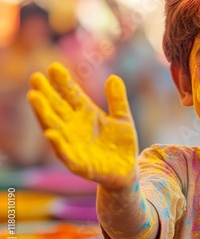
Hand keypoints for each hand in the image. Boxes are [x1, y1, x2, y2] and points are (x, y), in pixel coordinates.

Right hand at [27, 63, 137, 188]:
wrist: (126, 171)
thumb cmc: (120, 143)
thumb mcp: (122, 118)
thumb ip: (117, 100)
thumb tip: (114, 77)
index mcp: (86, 114)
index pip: (71, 95)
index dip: (63, 82)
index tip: (54, 67)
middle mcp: (74, 128)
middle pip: (57, 108)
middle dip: (46, 94)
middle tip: (35, 78)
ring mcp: (73, 145)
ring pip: (55, 127)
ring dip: (44, 114)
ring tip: (34, 98)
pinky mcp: (78, 164)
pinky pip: (65, 154)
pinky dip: (58, 145)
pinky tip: (52, 133)